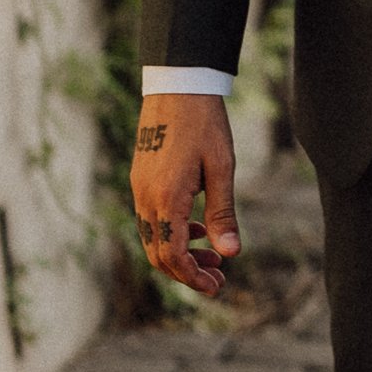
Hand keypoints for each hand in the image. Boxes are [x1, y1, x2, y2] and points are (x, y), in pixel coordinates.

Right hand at [130, 93, 240, 298]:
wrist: (178, 86)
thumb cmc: (205, 124)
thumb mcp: (222, 168)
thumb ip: (223, 213)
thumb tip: (232, 253)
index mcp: (166, 199)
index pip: (173, 256)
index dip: (193, 277)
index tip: (216, 285)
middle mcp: (146, 198)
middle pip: (159, 254)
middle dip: (187, 272)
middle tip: (218, 278)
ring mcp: (140, 189)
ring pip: (153, 239)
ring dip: (180, 254)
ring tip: (213, 255)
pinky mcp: (141, 180)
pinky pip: (151, 220)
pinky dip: (172, 233)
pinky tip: (198, 227)